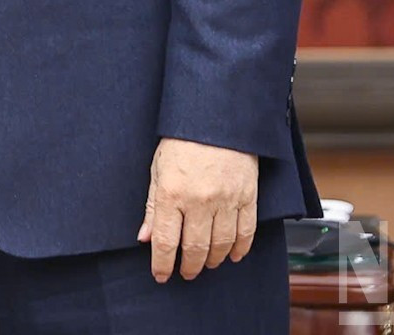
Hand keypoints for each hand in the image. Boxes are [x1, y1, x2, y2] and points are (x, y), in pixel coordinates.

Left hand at [136, 138, 257, 281]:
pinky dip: (239, 248)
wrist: (217, 117)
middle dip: (189, 267)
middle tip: (186, 273)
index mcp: (172, 193)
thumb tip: (144, 238)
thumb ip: (152, 206)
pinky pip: (246, 232)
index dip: (162, 264)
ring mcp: (226, 199)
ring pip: (221, 245)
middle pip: (195, 249)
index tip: (161, 275)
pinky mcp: (248, 196)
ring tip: (207, 264)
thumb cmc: (183, 139)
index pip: (166, 242)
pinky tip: (232, 255)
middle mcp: (199, 200)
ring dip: (213, 260)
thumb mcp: (157, 168)